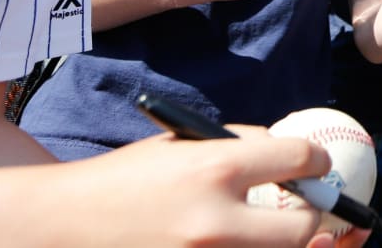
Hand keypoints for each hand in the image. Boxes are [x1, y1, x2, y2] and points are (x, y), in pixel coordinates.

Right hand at [11, 131, 338, 247]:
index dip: (317, 161)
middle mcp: (217, 220)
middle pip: (304, 226)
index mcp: (216, 169)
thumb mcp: (183, 144)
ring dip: (285, 241)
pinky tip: (250, 239)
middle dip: (312, 214)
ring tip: (277, 226)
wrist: (64, 226)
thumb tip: (291, 156)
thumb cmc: (125, 179)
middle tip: (306, 207)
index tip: (317, 166)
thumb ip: (240, 146)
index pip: (299, 159)